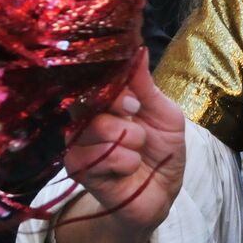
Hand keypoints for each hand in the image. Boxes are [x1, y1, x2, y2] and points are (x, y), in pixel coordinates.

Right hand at [62, 50, 186, 234]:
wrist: (162, 193)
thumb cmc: (162, 151)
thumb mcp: (165, 114)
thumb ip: (146, 86)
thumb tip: (137, 50)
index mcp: (106, 101)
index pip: (98, 80)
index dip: (118, 89)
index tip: (135, 104)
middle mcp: (87, 118)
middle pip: (93, 101)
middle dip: (126, 117)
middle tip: (140, 132)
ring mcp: (79, 142)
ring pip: (99, 128)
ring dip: (130, 142)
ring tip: (138, 153)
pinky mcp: (77, 168)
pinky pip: (100, 156)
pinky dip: (125, 162)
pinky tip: (129, 169)